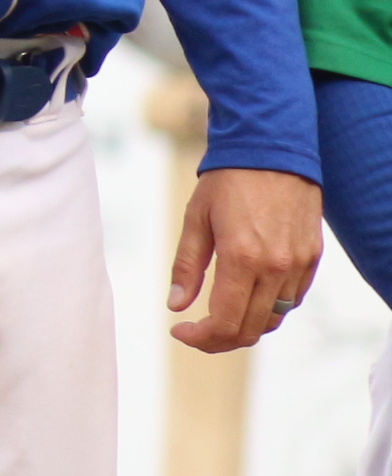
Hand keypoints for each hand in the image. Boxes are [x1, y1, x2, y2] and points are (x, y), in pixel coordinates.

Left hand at [168, 166, 322, 349]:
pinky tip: (247, 296)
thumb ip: (186, 266)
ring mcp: (299, 265)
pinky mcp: (312, 258)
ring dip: (246, 325)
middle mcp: (276, 267)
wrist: (272, 149)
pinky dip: (269, 308)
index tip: (180, 331)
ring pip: (274, 318)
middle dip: (220, 340)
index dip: (201, 338)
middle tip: (196, 332)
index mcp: (242, 258)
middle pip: (252, 329)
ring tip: (218, 315)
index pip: (226, 322)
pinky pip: (292, 299)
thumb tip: (176, 305)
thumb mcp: (195, 218)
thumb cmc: (227, 181)